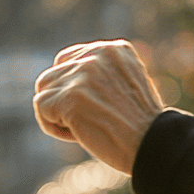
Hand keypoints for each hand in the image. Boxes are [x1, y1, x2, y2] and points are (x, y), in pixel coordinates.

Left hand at [33, 40, 165, 174]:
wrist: (152, 143)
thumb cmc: (141, 124)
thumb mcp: (127, 84)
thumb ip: (101, 74)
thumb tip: (63, 80)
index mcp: (114, 49)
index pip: (69, 59)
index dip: (73, 86)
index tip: (92, 105)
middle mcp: (96, 55)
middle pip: (53, 75)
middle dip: (64, 100)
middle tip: (89, 119)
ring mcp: (82, 75)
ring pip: (45, 90)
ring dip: (57, 113)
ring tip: (83, 127)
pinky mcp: (69, 96)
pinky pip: (41, 107)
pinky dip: (52, 126)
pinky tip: (76, 134)